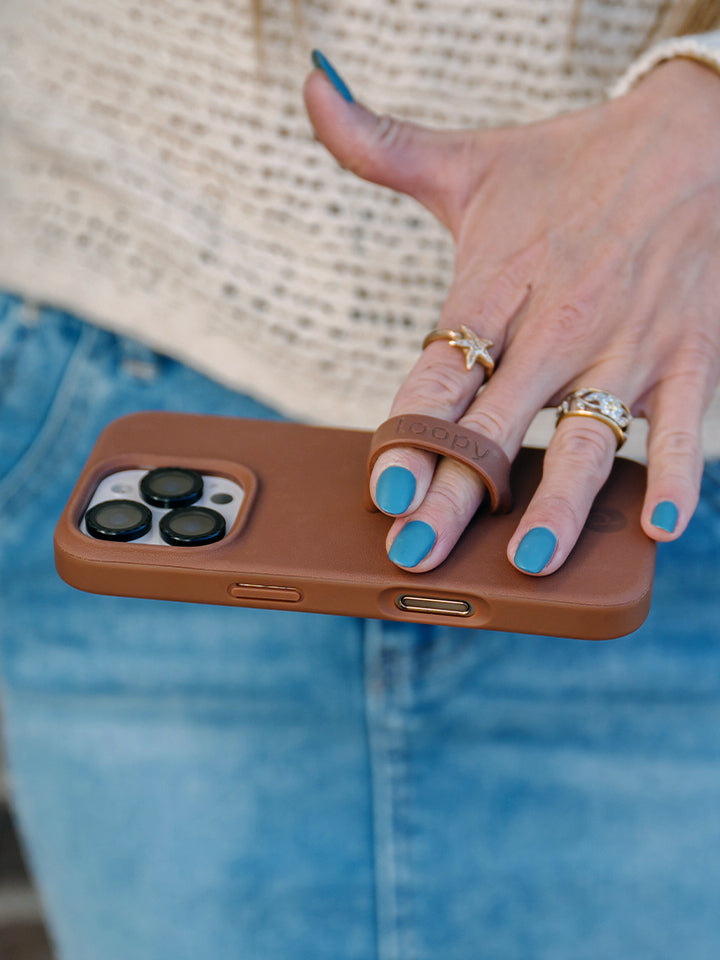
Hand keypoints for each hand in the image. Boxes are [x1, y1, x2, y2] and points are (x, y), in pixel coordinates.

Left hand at [304, 56, 719, 574]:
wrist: (693, 137)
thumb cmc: (567, 167)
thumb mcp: (469, 160)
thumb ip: (380, 144)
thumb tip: (310, 82)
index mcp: (495, 288)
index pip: (439, 374)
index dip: (409, 433)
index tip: (383, 487)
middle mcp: (557, 325)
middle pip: (495, 426)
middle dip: (454, 496)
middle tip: (417, 554)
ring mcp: (627, 344)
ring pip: (585, 438)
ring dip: (559, 505)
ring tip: (531, 563)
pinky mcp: (690, 355)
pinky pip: (686, 425)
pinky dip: (676, 474)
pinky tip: (659, 526)